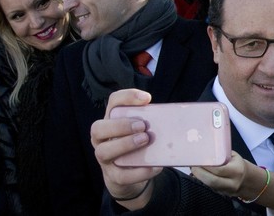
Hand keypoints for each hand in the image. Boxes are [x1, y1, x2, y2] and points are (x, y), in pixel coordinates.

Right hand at [90, 89, 161, 209]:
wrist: (129, 175)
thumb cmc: (136, 146)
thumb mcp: (142, 130)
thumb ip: (151, 121)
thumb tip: (176, 117)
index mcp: (111, 122)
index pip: (112, 103)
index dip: (127, 97)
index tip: (147, 98)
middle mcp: (102, 139)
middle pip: (98, 128)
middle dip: (121, 125)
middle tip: (142, 125)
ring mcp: (105, 159)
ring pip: (103, 151)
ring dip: (125, 144)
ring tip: (145, 140)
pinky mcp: (114, 177)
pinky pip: (122, 175)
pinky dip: (140, 171)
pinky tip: (155, 166)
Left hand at [191, 151, 250, 196]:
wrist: (246, 180)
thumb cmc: (237, 164)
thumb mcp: (234, 157)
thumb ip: (222, 154)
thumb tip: (206, 149)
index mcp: (236, 170)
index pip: (219, 169)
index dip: (206, 165)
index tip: (198, 159)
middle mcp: (232, 182)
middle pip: (211, 180)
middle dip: (199, 172)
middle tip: (192, 164)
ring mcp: (226, 190)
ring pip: (208, 186)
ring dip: (198, 177)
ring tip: (193, 169)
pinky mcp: (220, 194)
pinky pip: (208, 188)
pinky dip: (201, 181)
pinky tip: (197, 175)